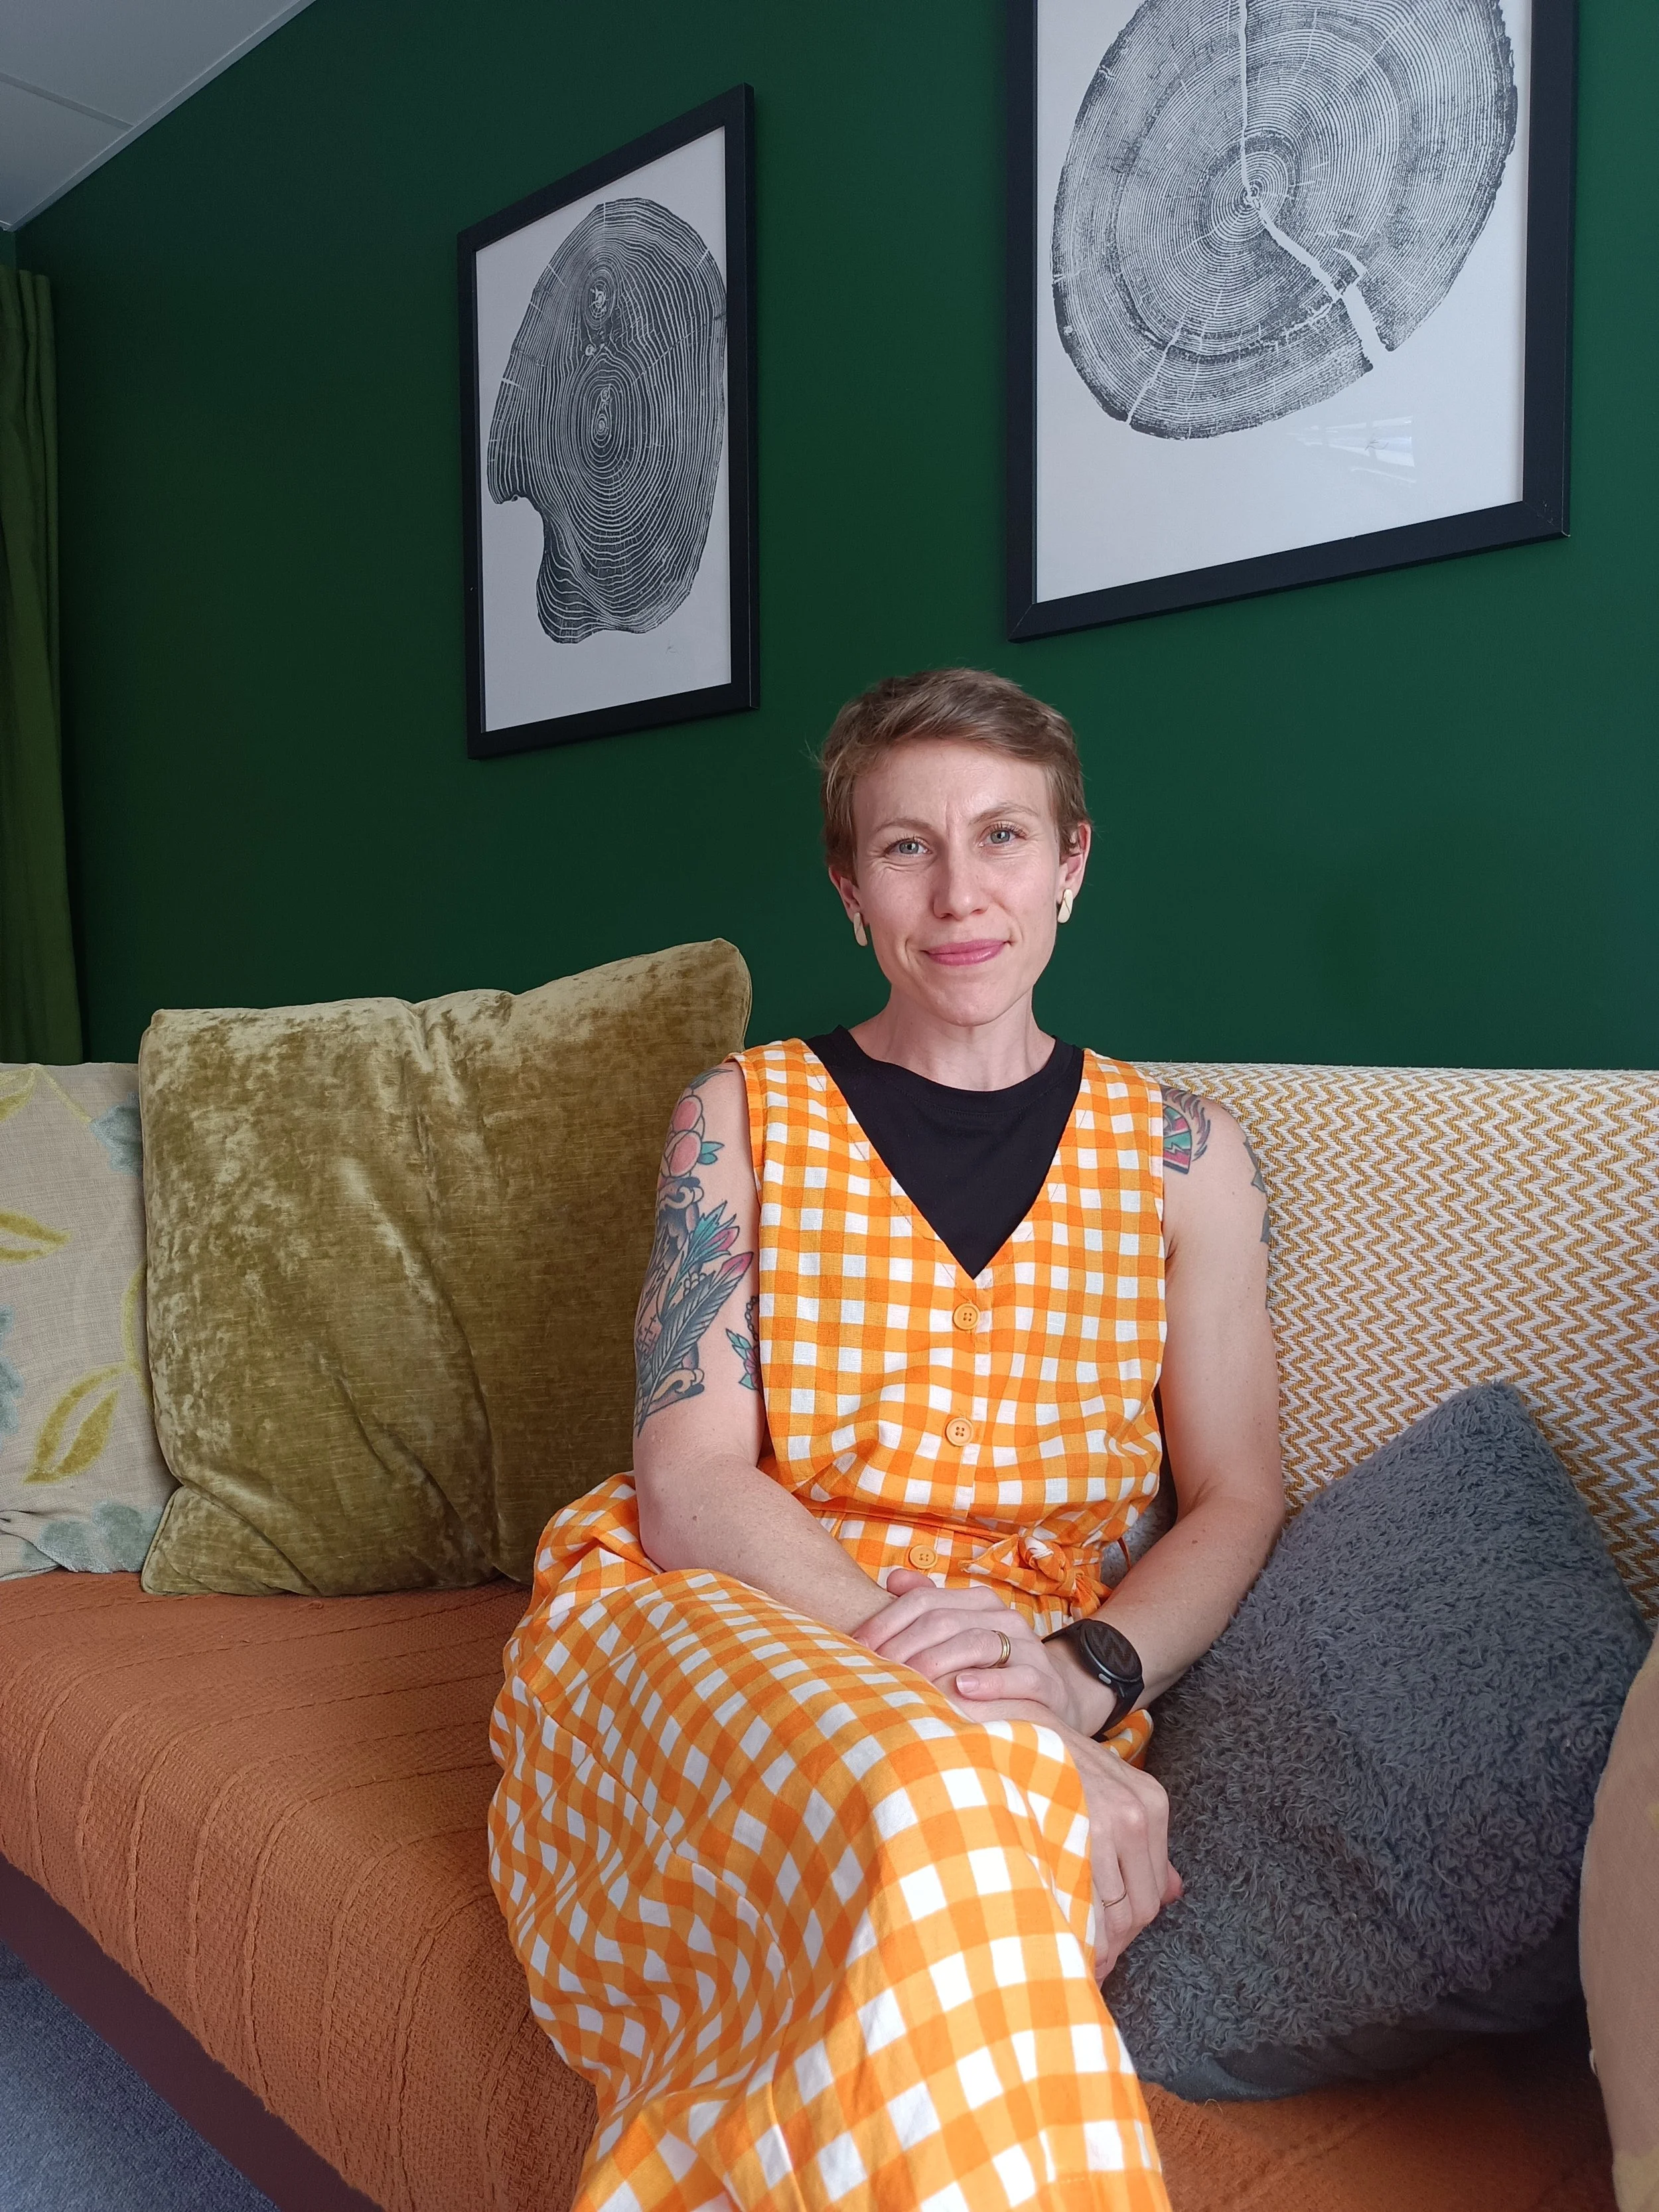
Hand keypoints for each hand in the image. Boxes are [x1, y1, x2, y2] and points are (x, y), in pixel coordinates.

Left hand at [854, 1569, 1090, 1728]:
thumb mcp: (962, 1634)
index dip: (887, 1621)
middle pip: (944, 1620)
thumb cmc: (993, 1666)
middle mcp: (1002, 1617)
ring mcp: (1026, 1647)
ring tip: (911, 1677)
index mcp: (978, 1602)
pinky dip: (989, 1681)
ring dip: (938, 1660)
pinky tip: (963, 1688)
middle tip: (876, 1668)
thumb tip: (892, 1578)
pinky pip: (1018, 1676)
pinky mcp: (1044, 1680)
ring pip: (977, 1642)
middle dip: (904, 1644)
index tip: (858, 1646)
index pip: (924, 1600)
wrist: (1055, 1695)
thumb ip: (930, 1606)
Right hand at [1067, 1731, 1182, 1977]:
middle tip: (1086, 1961)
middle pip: (1140, 1909)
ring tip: (1072, 1956)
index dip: (1127, 1929)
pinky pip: (1091, 1900)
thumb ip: (1143, 1843)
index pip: (1152, 1892)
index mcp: (1151, 1805)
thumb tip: (1174, 1894)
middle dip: (1114, 1943)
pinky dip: (1080, 1927)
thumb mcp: (1108, 1791)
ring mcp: (1113, 1820)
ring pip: (1118, 1912)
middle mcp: (1139, 1813)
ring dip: (1097, 1944)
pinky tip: (1062, 1934)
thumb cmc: (1055, 1762)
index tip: (1106, 1948)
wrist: (1013, 1720)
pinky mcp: (1085, 1825)